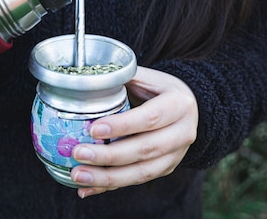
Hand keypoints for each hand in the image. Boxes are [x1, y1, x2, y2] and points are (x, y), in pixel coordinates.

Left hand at [70, 66, 198, 197]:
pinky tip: (85, 188)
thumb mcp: (147, 77)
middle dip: (109, 156)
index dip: (122, 126)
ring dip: (107, 178)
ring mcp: (175, 155)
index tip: (94, 129)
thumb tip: (85, 79)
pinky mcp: (165, 169)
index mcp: (178, 105)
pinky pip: (135, 180)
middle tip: (79, 153)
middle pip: (144, 149)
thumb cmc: (159, 88)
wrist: (188, 106)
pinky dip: (109, 186)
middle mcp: (182, 133)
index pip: (150, 118)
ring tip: (78, 175)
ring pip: (141, 172)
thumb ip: (122, 77)